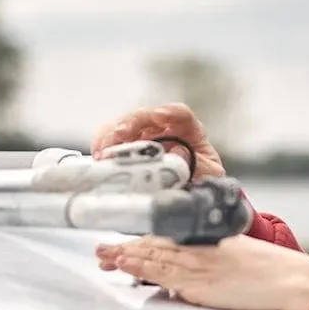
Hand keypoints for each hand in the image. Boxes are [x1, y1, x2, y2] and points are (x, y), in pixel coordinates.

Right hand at [90, 102, 224, 178]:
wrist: (189, 198)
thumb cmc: (202, 181)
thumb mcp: (209, 175)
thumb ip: (199, 165)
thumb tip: (178, 154)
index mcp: (189, 131)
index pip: (181, 114)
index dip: (170, 111)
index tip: (159, 115)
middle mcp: (164, 129)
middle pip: (146, 116)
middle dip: (131, 122)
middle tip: (120, 134)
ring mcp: (145, 137)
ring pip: (125, 124)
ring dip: (112, 133)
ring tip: (105, 148)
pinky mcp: (129, 147)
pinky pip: (112, 139)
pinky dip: (104, 144)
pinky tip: (99, 154)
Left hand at [108, 235, 308, 309]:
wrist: (291, 281)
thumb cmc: (269, 271)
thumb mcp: (236, 258)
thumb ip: (210, 263)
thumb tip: (187, 281)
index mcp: (208, 243)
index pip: (166, 240)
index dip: (141, 242)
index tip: (122, 244)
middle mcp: (200, 253)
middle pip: (155, 247)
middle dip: (126, 250)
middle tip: (101, 250)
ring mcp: (200, 268)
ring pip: (156, 259)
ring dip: (128, 258)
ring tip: (106, 257)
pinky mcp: (203, 287)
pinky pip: (168, 277)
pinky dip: (146, 270)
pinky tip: (130, 268)